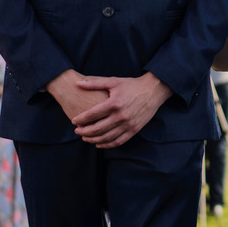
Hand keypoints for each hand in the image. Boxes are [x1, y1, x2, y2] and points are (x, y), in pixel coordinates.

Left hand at [48, 68, 170, 147]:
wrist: (153, 91)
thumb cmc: (131, 85)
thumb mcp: (113, 81)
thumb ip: (94, 83)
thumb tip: (77, 83)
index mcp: (114, 103)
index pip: (92, 115)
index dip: (81, 119)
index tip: (74, 121)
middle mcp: (120, 116)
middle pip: (97, 129)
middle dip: (84, 132)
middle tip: (77, 131)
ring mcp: (128, 124)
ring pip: (106, 137)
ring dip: (93, 140)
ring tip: (85, 138)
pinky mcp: (134, 130)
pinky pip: (118, 141)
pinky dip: (107, 145)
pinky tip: (99, 144)